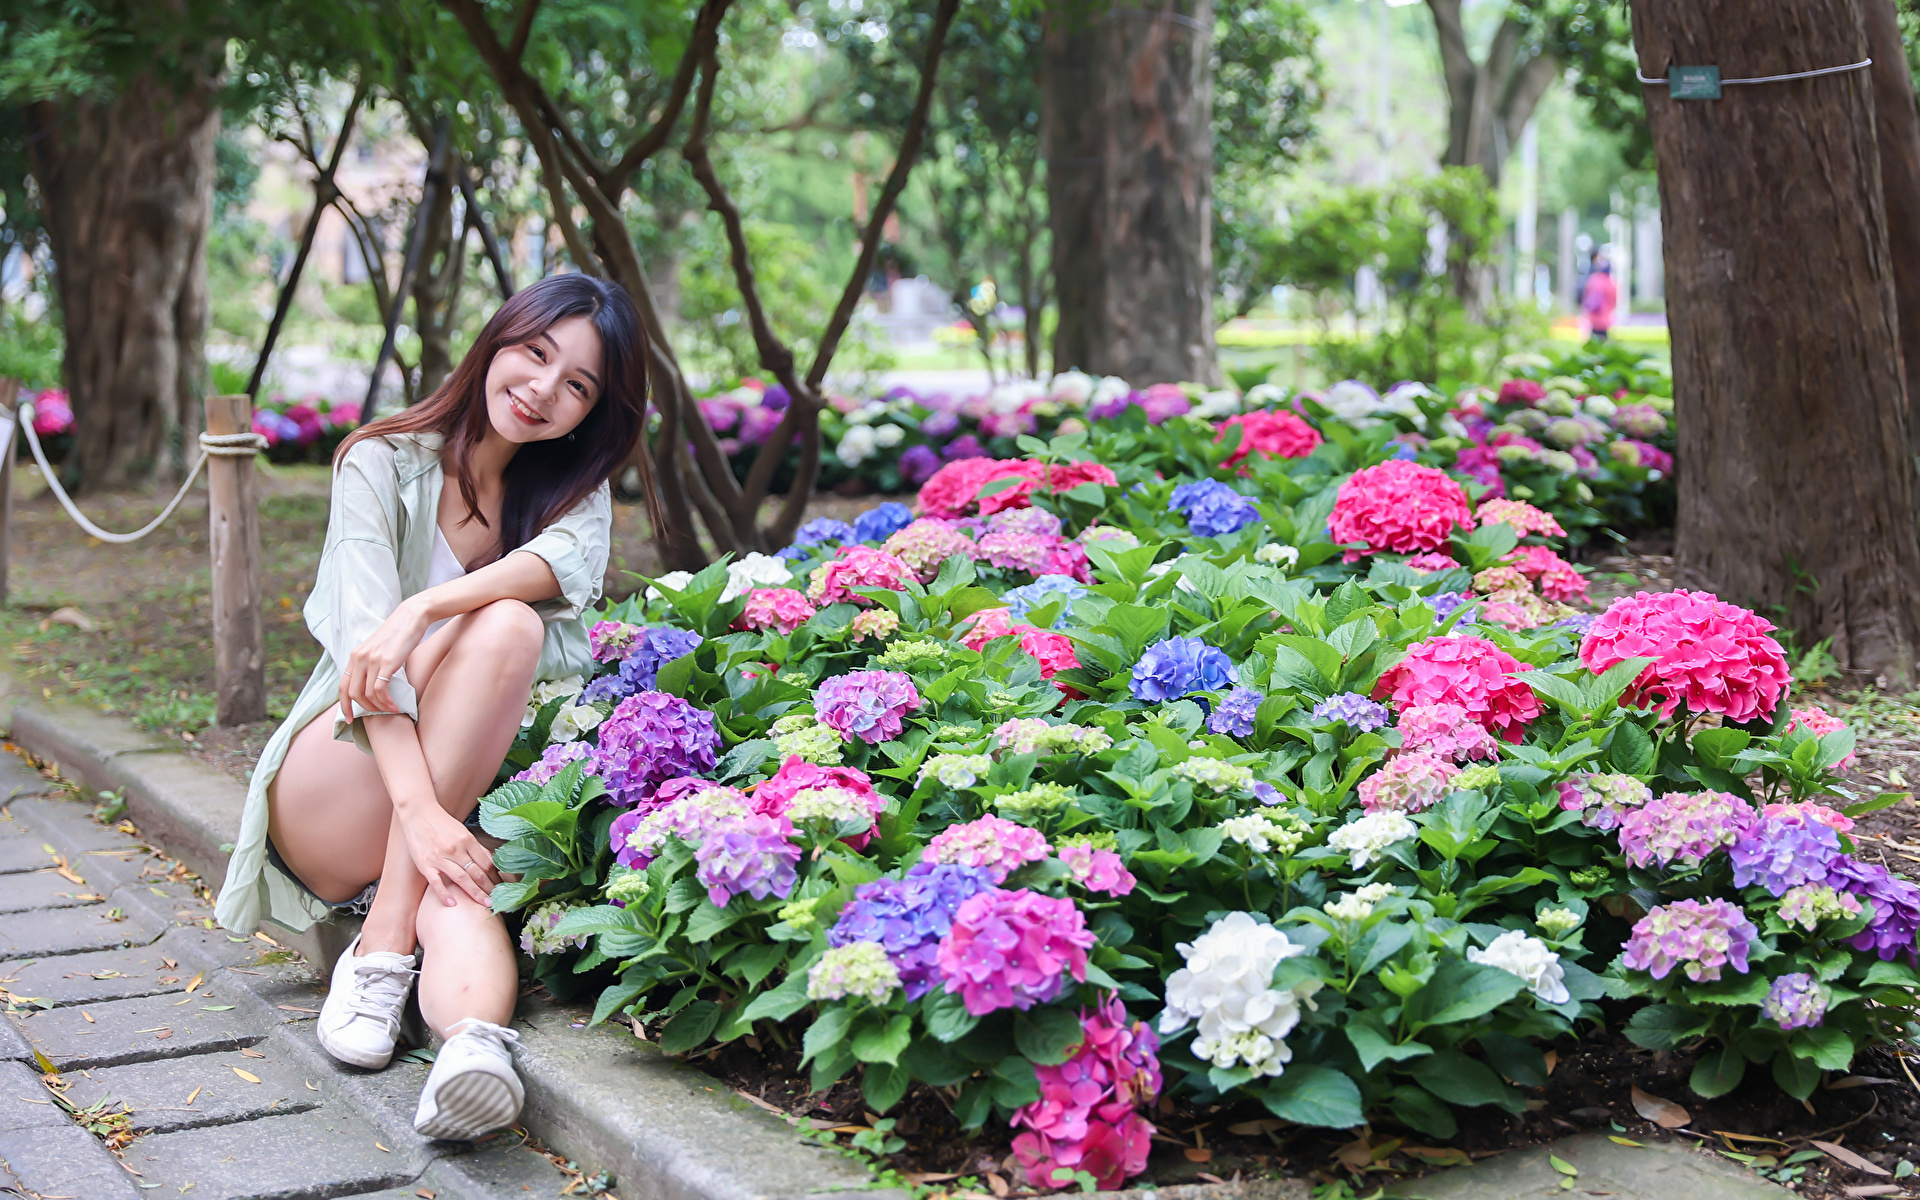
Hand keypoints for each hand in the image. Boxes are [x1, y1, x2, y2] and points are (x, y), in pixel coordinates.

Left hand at [339, 598, 430, 717]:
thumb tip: (371, 685)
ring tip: (390, 709)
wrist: (412, 617)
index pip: (342, 686)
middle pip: (352, 693)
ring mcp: (372, 660)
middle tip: (376, 714)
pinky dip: (386, 702)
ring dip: (378, 707)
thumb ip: (371, 664)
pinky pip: (379, 690)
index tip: (350, 718)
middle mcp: (359, 658)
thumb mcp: (378, 649)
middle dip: (363, 709)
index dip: (344, 705)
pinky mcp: (386, 663)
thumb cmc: (399, 635)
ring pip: (366, 694)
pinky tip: (395, 706)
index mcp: (355, 656)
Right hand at [396, 803, 499, 907]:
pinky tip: (452, 903)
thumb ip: (474, 847)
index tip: (501, 888)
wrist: (417, 812)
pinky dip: (444, 894)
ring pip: (461, 878)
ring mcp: (440, 857)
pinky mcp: (425, 864)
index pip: (486, 862)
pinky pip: (436, 882)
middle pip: (477, 872)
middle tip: (496, 901)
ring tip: (484, 904)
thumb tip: (489, 862)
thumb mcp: (462, 831)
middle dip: (489, 889)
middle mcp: (455, 848)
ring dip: (474, 893)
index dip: (495, 877)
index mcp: (467, 839)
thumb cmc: (441, 823)